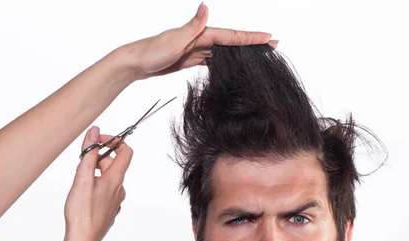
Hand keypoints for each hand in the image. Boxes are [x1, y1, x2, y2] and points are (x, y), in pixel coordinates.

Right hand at [64, 126, 131, 240]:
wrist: (83, 240)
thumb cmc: (81, 212)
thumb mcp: (82, 178)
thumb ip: (89, 154)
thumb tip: (95, 132)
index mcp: (116, 179)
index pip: (125, 151)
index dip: (114, 141)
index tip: (98, 140)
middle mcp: (120, 189)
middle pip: (113, 164)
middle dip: (97, 158)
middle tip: (80, 163)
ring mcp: (116, 200)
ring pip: (107, 178)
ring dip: (94, 173)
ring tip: (78, 180)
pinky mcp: (110, 209)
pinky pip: (105, 191)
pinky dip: (95, 186)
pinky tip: (82, 195)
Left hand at [122, 2, 276, 79]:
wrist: (135, 63)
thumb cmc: (151, 52)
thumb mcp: (173, 39)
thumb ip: (192, 26)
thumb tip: (205, 8)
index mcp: (200, 33)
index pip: (231, 35)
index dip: (250, 37)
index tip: (269, 38)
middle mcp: (200, 37)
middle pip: (232, 41)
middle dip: (252, 42)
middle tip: (273, 44)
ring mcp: (196, 48)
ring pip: (225, 49)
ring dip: (242, 51)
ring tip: (260, 53)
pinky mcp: (191, 58)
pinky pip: (214, 58)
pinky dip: (226, 59)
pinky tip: (234, 64)